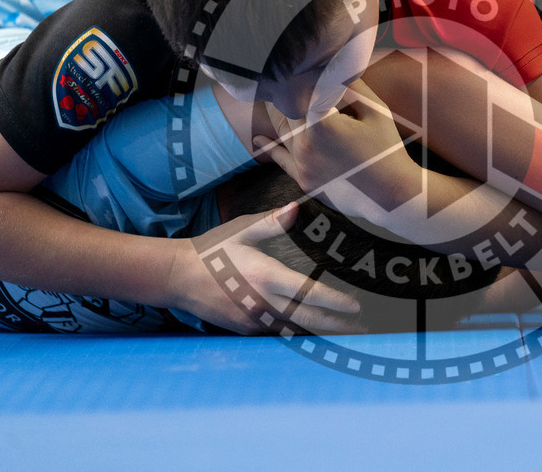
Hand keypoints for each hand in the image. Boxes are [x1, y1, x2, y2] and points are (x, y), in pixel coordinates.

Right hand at [168, 203, 364, 333]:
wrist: (178, 277)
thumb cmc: (212, 249)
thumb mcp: (240, 230)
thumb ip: (271, 222)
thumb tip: (296, 209)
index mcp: (265, 276)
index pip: (308, 293)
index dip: (335, 303)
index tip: (356, 307)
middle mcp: (262, 303)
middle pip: (308, 319)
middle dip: (338, 325)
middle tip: (363, 328)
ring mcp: (253, 319)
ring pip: (294, 329)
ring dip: (320, 332)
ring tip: (346, 333)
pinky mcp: (245, 328)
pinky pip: (276, 332)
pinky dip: (296, 332)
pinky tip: (312, 331)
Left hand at [253, 80, 416, 218]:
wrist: (392, 196)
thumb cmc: (387, 150)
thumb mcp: (375, 111)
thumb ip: (353, 87)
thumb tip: (336, 65)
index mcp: (322, 123)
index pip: (299, 92)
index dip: (296, 77)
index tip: (293, 64)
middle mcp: (306, 144)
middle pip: (285, 111)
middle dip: (283, 93)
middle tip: (277, 76)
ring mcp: (303, 165)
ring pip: (281, 133)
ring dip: (276, 115)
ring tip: (268, 97)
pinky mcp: (304, 180)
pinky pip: (281, 160)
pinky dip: (270, 146)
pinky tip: (259, 137)